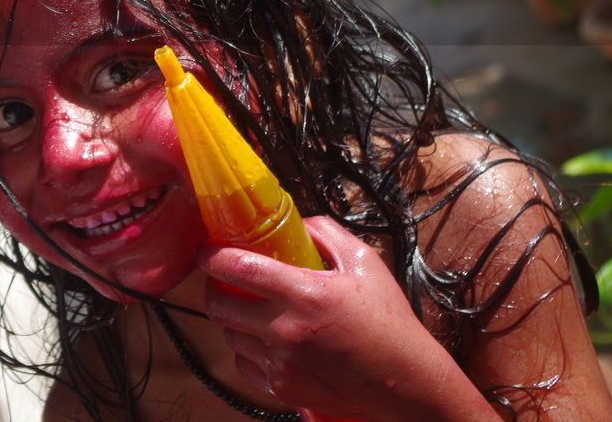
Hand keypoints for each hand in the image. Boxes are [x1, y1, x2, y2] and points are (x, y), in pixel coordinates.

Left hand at [197, 216, 498, 421]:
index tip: (206, 250)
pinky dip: (247, 350)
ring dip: (233, 319)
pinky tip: (266, 340)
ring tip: (253, 310)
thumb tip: (294, 223)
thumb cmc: (388, 322)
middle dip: (214, 288)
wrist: (406, 383)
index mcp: (304, 294)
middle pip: (217, 305)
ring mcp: (281, 363)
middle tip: (225, 280)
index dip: (211, 256)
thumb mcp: (364, 263)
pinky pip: (243, 365)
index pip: (237, 268)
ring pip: (228, 335)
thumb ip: (326, 233)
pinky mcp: (282, 388)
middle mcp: (285, 330)